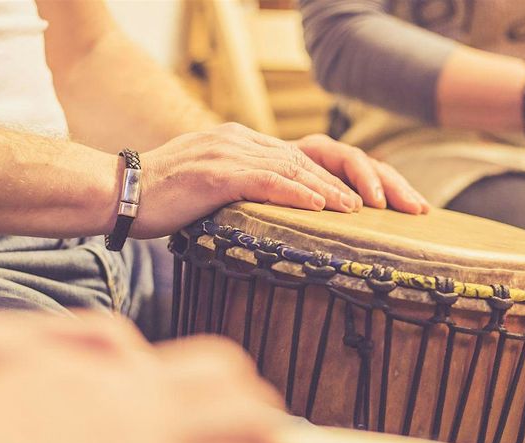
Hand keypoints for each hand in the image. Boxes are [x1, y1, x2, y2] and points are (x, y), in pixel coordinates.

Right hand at [134, 123, 427, 237]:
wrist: (117, 194)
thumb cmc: (166, 203)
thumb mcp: (219, 195)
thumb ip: (252, 196)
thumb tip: (290, 220)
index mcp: (251, 144)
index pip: (318, 155)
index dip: (362, 175)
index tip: (397, 201)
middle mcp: (246, 140)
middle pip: (321, 156)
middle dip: (370, 179)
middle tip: (407, 205)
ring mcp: (231, 151)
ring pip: (297, 167)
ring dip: (336, 189)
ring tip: (368, 210)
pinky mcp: (214, 172)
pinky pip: (264, 180)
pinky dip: (296, 193)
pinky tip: (323, 207)